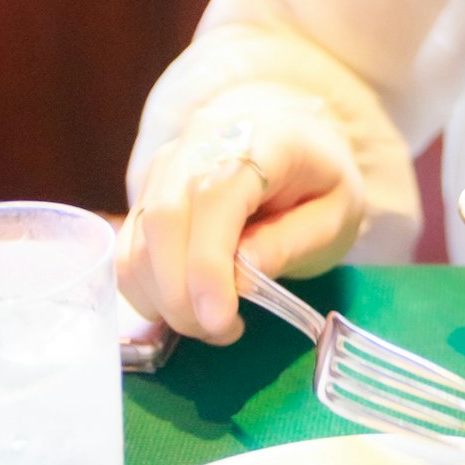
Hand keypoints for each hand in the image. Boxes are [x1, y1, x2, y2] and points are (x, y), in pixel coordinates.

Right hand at [118, 106, 369, 342]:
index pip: (213, 198)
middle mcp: (197, 143)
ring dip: (163, 299)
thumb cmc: (319, 180)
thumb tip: (239, 280)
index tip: (220, 320)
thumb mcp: (336, 213)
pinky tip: (187, 306)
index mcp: (257, 139)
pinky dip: (147, 291)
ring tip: (211, 323)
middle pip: (163, 220)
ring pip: (137, 240)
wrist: (292, 133)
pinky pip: (128, 249)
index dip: (207, 265)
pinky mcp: (146, 192)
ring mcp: (164, 167)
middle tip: (222, 331)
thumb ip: (291, 241)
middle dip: (181, 295)